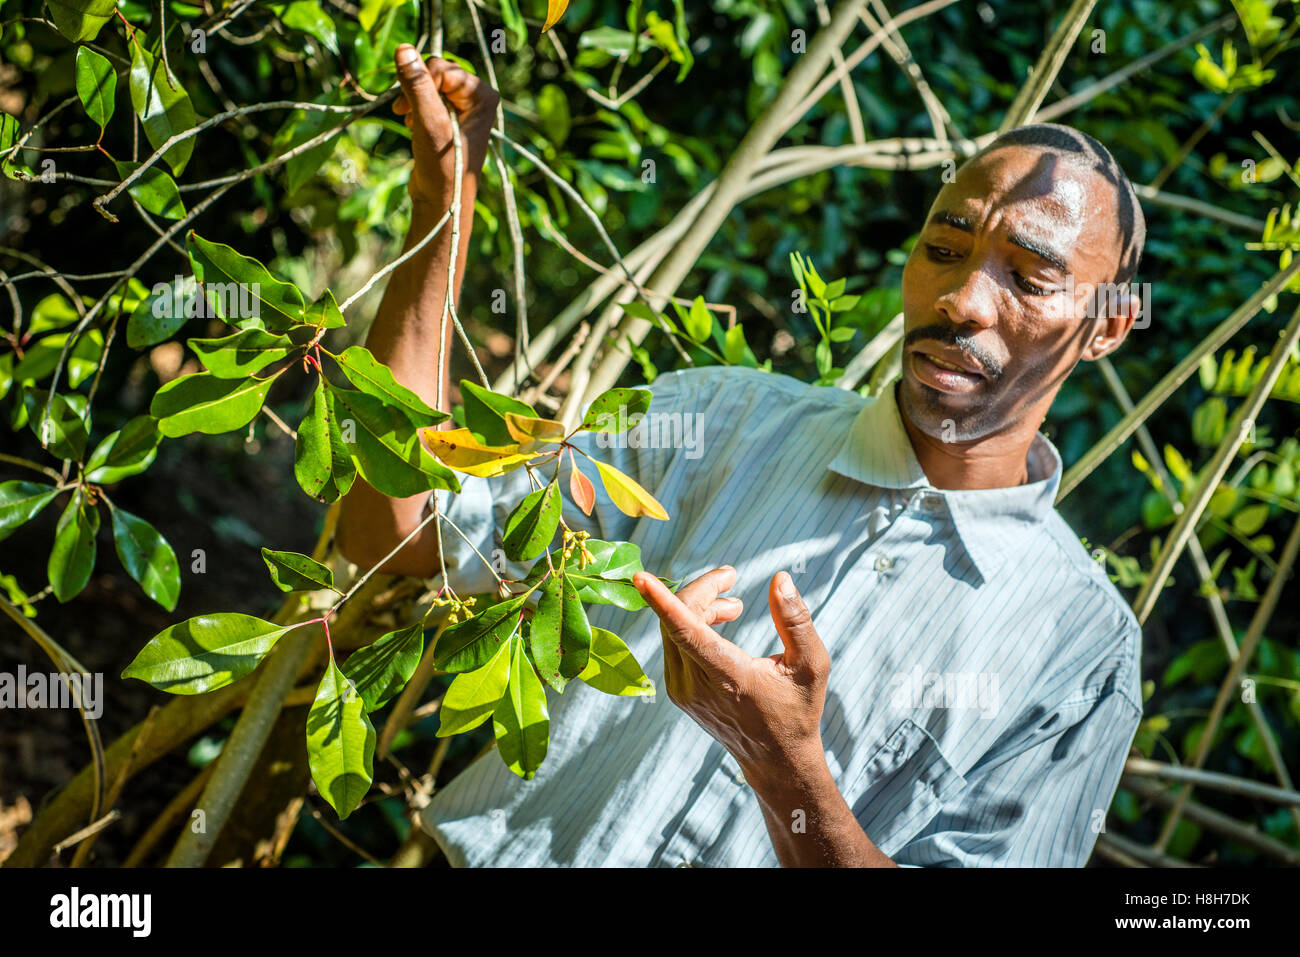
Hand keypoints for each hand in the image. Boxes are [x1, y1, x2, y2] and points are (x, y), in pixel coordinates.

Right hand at [392, 43, 499, 207]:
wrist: (442, 201)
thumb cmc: (443, 166)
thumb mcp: (430, 122)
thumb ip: (418, 85)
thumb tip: (403, 49)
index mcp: (483, 95)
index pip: (443, 67)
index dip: (422, 83)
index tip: (409, 108)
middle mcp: (477, 98)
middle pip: (436, 72)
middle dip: (417, 89)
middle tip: (405, 113)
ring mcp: (464, 108)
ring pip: (428, 84)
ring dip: (413, 99)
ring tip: (411, 122)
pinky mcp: (449, 118)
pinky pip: (426, 97)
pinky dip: (415, 108)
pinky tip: (413, 125)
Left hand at [632, 566, 830, 786]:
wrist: (775, 759)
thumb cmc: (797, 709)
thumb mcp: (811, 664)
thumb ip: (795, 620)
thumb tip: (780, 578)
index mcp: (729, 678)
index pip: (687, 633)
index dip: (663, 602)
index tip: (641, 578)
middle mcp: (696, 686)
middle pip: (678, 619)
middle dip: (703, 589)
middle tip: (731, 576)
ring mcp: (682, 690)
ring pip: (671, 629)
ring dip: (698, 605)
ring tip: (735, 606)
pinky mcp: (677, 691)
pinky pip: (673, 643)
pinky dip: (691, 622)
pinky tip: (719, 623)